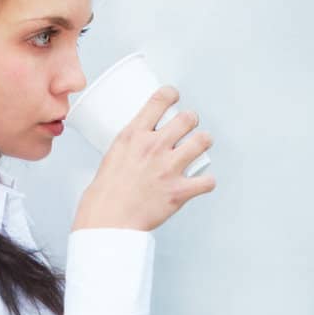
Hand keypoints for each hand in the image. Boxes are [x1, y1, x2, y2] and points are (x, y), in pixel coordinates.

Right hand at [71, 84, 215, 233]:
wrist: (108, 220)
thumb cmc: (105, 193)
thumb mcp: (112, 155)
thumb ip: (131, 145)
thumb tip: (141, 143)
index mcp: (134, 135)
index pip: (160, 100)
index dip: (172, 94)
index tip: (174, 97)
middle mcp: (154, 147)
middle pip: (187, 118)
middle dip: (192, 120)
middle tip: (190, 126)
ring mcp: (169, 168)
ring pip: (202, 141)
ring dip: (204, 142)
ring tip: (200, 145)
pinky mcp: (179, 191)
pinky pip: (207, 181)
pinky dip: (207, 182)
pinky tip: (202, 182)